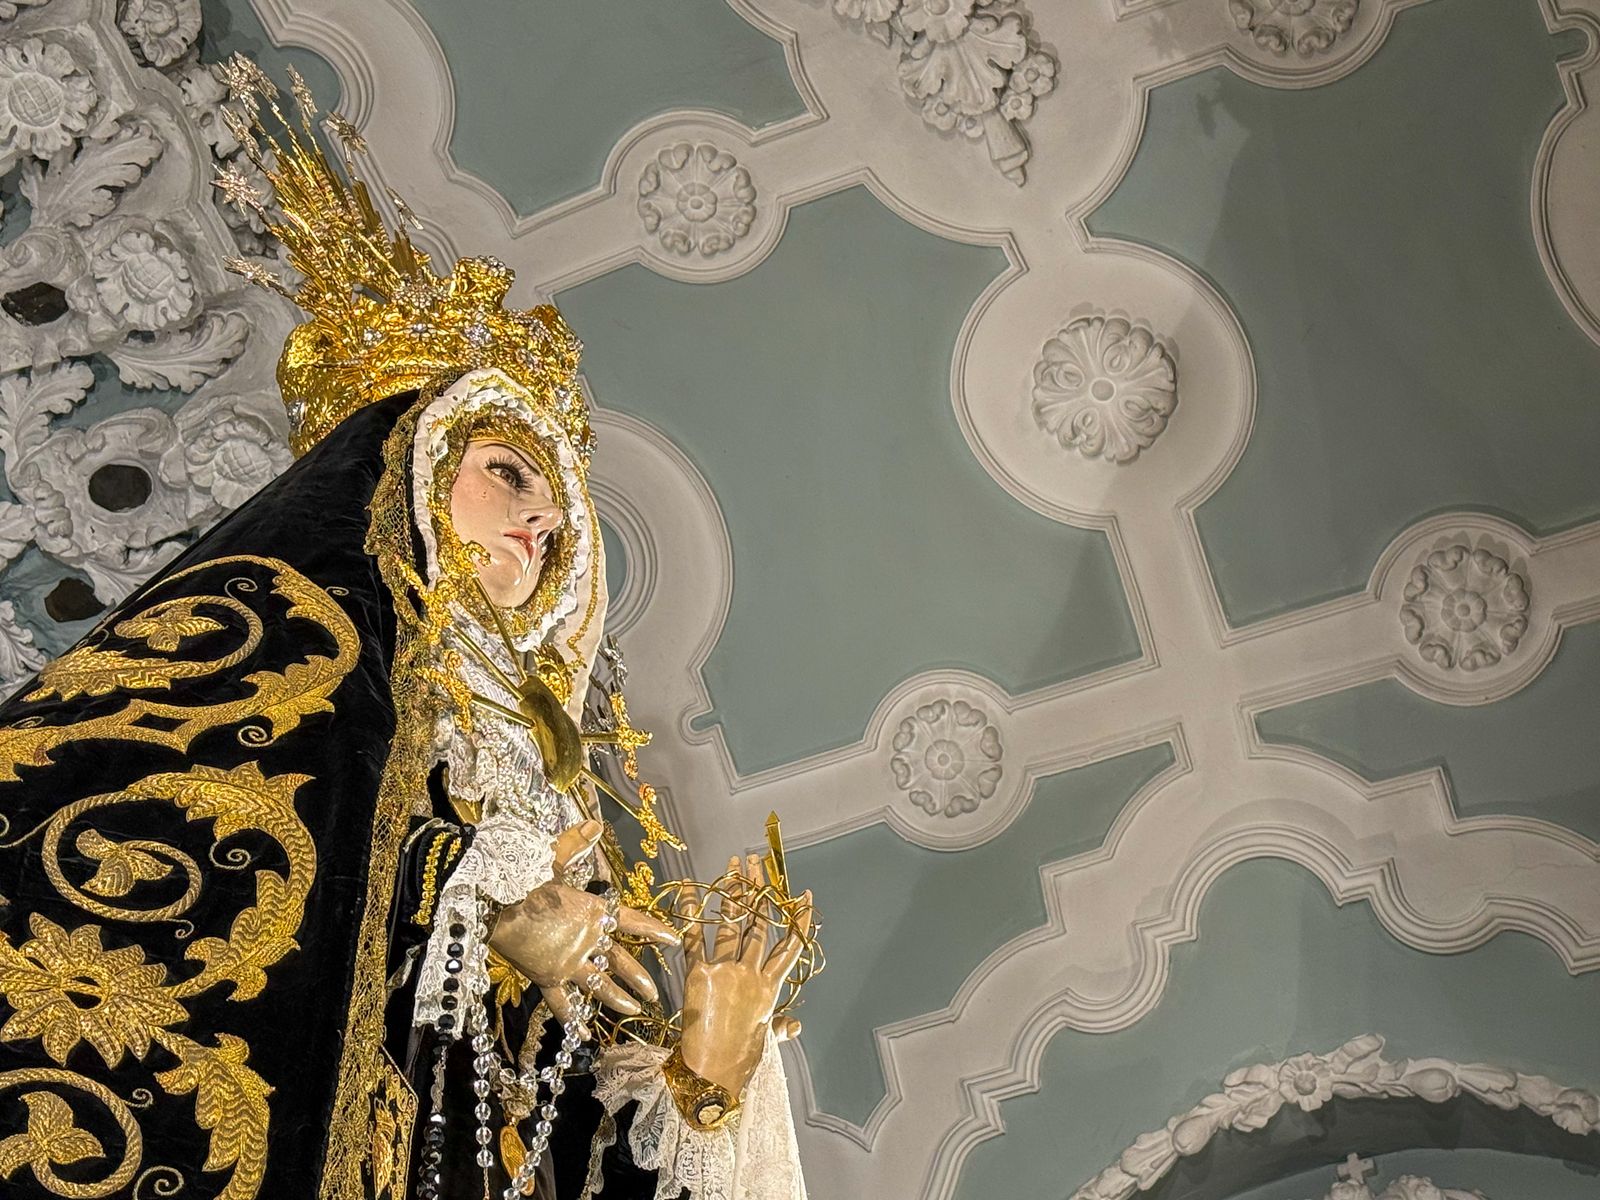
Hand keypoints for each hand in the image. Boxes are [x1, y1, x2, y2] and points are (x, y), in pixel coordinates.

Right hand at [488, 820, 679, 1029]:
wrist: (496, 904)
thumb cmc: (524, 879)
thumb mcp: (553, 857)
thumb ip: (576, 842)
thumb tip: (594, 823)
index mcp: (595, 911)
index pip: (633, 921)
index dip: (654, 931)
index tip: (674, 941)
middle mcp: (588, 939)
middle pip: (621, 960)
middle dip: (639, 977)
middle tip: (654, 992)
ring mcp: (570, 962)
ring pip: (599, 986)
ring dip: (617, 999)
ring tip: (634, 1010)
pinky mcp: (548, 978)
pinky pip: (563, 1004)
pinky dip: (574, 1021)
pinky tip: (585, 1037)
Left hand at [679, 855, 811, 1095]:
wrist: (711, 1074)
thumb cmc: (741, 1062)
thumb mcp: (767, 1043)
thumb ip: (781, 1029)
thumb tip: (796, 1025)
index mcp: (770, 988)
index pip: (790, 947)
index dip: (799, 921)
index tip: (804, 897)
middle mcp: (751, 973)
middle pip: (760, 923)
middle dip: (759, 890)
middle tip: (757, 861)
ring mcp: (725, 971)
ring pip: (733, 923)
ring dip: (734, 891)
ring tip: (735, 865)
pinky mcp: (698, 974)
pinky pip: (695, 938)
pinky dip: (691, 914)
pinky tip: (690, 890)